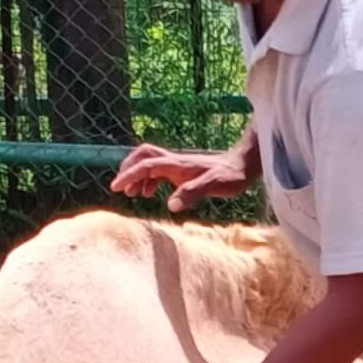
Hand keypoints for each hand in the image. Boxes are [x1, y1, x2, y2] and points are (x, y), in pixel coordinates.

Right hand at [111, 144, 250, 211]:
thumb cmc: (232, 176)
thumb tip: (170, 206)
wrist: (245, 164)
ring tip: (132, 193)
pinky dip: (148, 180)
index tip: (116, 188)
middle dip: (128, 168)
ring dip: (137, 175)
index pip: (147, 166)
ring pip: (149, 162)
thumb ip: (192, 193)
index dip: (130, 175)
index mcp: (178, 165)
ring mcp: (178, 165)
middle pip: (142, 155)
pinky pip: (158, 170)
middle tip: (120, 186)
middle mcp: (175, 161)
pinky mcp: (183, 171)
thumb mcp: (214, 185)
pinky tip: (151, 194)